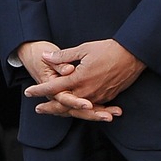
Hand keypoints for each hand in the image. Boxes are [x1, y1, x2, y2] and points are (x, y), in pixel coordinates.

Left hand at [24, 39, 143, 117]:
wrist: (132, 56)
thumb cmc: (107, 49)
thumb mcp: (83, 49)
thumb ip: (63, 56)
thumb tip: (46, 57)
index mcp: (78, 79)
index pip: (54, 87)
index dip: (39, 90)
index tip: (28, 92)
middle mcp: (87, 92)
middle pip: (64, 104)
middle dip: (50, 107)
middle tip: (38, 109)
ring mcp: (98, 97)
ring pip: (77, 109)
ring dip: (64, 110)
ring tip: (54, 111)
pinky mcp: (107, 98)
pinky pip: (91, 108)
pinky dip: (81, 111)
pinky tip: (76, 110)